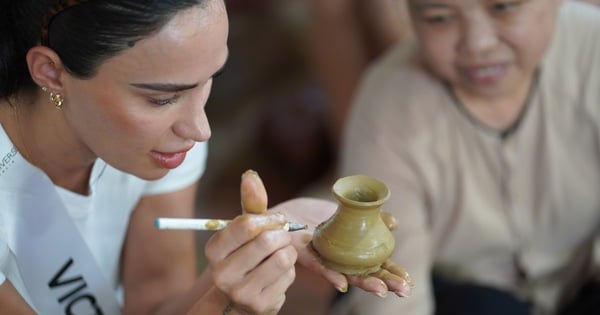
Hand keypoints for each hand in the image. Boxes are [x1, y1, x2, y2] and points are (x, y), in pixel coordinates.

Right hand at [204, 170, 295, 314]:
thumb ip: (251, 203)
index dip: (269, 219)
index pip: (246, 225)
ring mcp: (240, 292)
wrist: (243, 297)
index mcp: (214, 249)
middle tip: (282, 238)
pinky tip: (279, 273)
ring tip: (280, 254)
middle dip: (282, 236)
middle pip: (267, 241)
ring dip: (288, 253)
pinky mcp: (260, 305)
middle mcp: (222, 273)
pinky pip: (288, 277)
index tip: (277, 220)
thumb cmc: (246, 254)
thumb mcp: (246, 230)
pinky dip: (290, 271)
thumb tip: (250, 175)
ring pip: (282, 259)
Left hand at [272, 198, 412, 297]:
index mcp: (354, 248)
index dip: (393, 268)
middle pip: (369, 271)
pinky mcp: (308, 257)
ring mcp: (328, 259)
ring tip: (382, 290)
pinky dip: (332, 276)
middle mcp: (344, 257)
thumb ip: (370, 217)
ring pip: (350, 274)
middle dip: (387, 279)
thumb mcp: (344, 212)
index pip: (378, 261)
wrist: (280, 218)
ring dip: (366, 282)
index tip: (409, 279)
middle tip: (405, 288)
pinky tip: (342, 285)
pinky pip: (321, 268)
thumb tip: (394, 221)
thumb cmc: (312, 217)